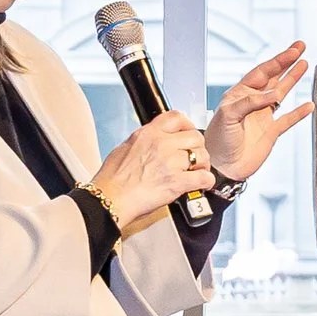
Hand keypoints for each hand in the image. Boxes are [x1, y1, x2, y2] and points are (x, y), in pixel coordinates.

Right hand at [89, 111, 216, 226]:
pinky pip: (204, 178)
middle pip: (196, 136)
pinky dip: (206, 182)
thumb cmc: (112, 179)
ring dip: (203, 165)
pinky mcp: (176, 182)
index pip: (177, 117)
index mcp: (148, 134)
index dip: (188, 125)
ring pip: (202, 156)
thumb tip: (155, 141)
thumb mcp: (125, 147)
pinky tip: (201, 185)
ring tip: (197, 172)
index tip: (189, 132)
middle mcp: (161, 144)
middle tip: (195, 157)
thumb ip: (145, 141)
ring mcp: (170, 162)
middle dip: (198, 147)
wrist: (110, 198)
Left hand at [201, 42, 314, 182]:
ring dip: (292, 79)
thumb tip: (275, 94)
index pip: (262, 72)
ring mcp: (262, 116)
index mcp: (239, 94)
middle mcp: (252, 102)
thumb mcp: (229, 115)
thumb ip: (251, 102)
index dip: (278, 61)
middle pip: (273, 77)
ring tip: (304, 64)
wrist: (222, 167)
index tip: (292, 52)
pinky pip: (288, 119)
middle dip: (286, 61)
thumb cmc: (218, 140)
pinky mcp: (271, 132)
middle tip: (300, 47)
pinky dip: (299, 112)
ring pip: (281, 93)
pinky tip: (308, 104)